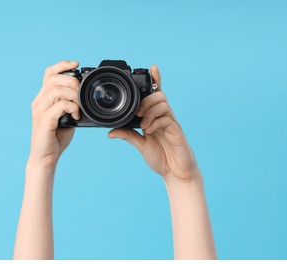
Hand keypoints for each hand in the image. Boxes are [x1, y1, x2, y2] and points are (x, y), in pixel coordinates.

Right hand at [29, 60, 79, 168]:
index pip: (49, 73)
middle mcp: (38, 102)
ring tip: (79, 106)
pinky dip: (71, 107)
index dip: (62, 65)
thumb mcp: (66, 117)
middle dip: (72, 81)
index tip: (76, 64)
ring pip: (56, 90)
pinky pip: (59, 105)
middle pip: (53, 78)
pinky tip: (76, 116)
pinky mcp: (44, 120)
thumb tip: (84, 96)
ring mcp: (39, 111)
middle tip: (81, 94)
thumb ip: (71, 105)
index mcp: (43, 98)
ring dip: (73, 95)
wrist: (45, 158)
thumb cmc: (55, 138)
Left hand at [108, 65, 199, 185]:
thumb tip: (110, 132)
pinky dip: (155, 122)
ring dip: (149, 111)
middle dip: (146, 100)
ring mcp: (171, 123)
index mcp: (156, 117)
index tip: (152, 67)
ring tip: (143, 125)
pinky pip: (166, 118)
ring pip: (163, 103)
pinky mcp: (176, 131)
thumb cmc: (161, 157)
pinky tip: (149, 131)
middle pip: (159, 95)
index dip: (156, 81)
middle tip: (137, 113)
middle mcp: (164, 117)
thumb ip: (128, 135)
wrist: (176, 173)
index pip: (156, 95)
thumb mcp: (140, 145)